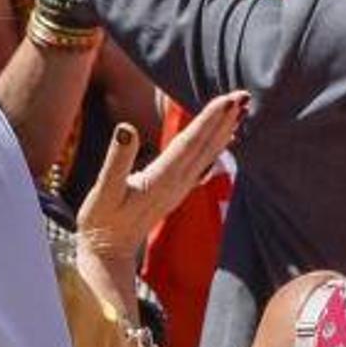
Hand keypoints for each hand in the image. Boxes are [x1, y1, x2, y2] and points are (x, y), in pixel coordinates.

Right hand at [76, 91, 247, 273]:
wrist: (108, 252)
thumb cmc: (101, 220)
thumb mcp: (103, 190)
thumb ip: (117, 160)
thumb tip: (126, 128)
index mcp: (162, 178)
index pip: (190, 142)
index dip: (208, 119)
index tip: (227, 99)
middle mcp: (177, 183)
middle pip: (205, 145)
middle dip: (224, 119)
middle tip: (244, 94)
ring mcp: (179, 189)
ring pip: (208, 154)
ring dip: (225, 130)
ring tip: (242, 109)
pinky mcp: (177, 192)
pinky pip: (203, 164)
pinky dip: (217, 148)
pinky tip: (228, 138)